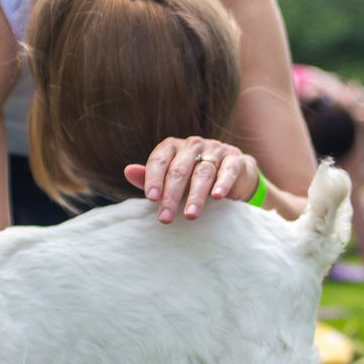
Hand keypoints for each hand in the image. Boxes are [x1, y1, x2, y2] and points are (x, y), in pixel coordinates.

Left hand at [124, 136, 259, 223]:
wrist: (234, 175)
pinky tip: (217, 197)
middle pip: (179, 169)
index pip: (159, 160)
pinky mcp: (235, 159)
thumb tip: (128, 171)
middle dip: (171, 195)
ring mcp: (216, 150)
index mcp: (173, 147)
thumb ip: (150, 178)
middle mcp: (193, 145)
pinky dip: (223, 183)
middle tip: (165, 218)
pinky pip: (228, 170)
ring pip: (203, 173)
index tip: (152, 198)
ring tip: (189, 215)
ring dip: (195, 196)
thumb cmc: (193, 179)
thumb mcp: (171, 180)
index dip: (154, 178)